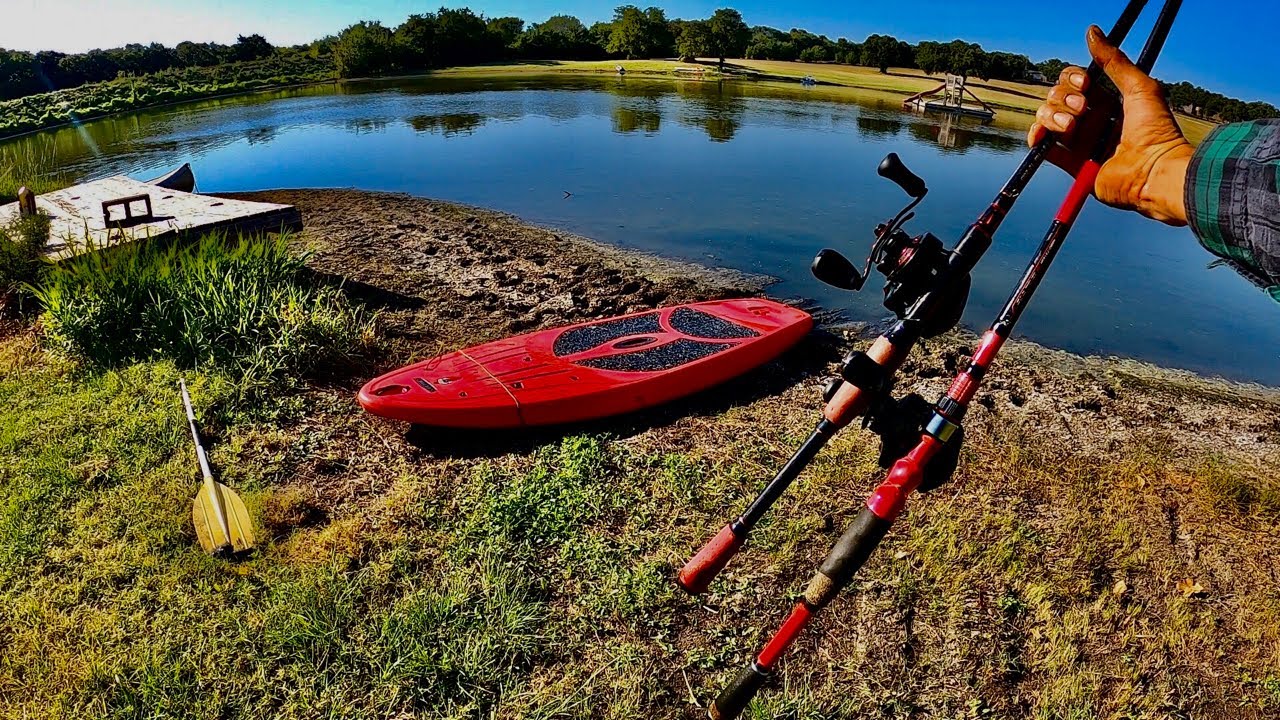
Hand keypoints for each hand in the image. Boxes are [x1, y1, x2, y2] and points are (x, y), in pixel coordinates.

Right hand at [1027, 25, 1193, 225]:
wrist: (1154, 171)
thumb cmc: (1155, 130)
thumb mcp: (1140, 86)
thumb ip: (1114, 60)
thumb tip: (1092, 31)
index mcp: (1108, 101)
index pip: (1075, 82)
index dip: (1073, 79)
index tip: (1085, 84)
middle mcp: (1092, 120)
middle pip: (1057, 97)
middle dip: (1063, 99)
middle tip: (1082, 109)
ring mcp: (1080, 141)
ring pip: (1047, 117)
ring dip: (1052, 116)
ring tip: (1071, 127)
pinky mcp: (1071, 164)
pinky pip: (1043, 146)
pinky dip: (1037, 137)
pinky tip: (1041, 136)